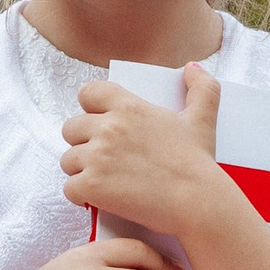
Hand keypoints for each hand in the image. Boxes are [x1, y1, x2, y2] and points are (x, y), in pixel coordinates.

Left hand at [59, 67, 235, 237]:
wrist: (197, 201)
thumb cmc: (197, 164)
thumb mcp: (202, 120)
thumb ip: (201, 88)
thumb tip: (192, 68)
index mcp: (128, 107)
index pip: (88, 93)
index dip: (90, 108)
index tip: (99, 123)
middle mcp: (107, 128)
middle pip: (71, 129)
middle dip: (83, 143)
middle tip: (102, 159)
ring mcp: (96, 157)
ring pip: (67, 160)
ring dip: (81, 171)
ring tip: (102, 181)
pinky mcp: (91, 185)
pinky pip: (70, 188)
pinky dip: (81, 196)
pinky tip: (96, 199)